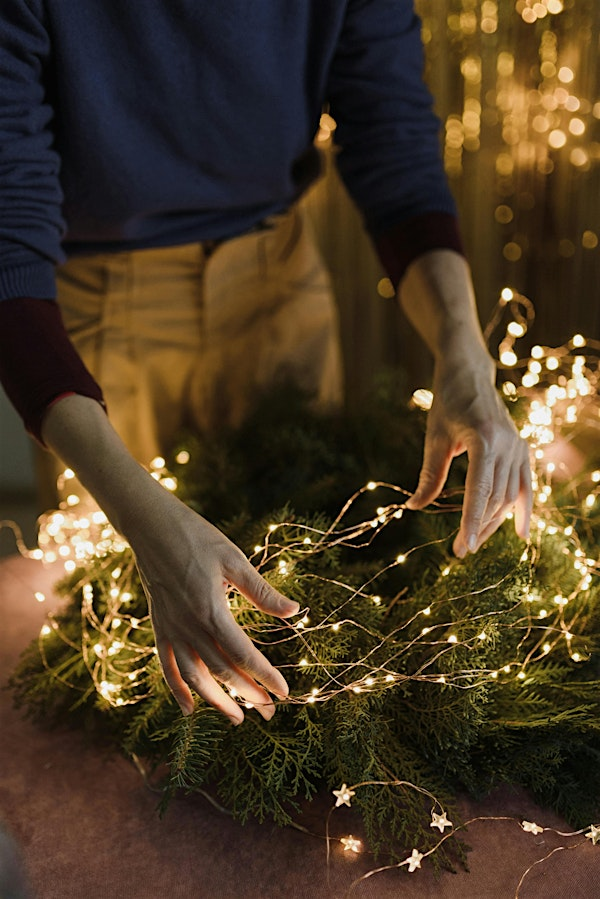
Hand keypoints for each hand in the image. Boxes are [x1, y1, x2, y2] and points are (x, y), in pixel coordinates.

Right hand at [128, 491, 299, 723]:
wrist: (151, 525)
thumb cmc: (196, 536)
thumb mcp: (234, 559)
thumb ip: (262, 591)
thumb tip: (295, 612)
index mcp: (211, 610)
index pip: (243, 654)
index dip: (265, 676)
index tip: (285, 693)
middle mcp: (189, 625)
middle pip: (222, 671)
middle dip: (248, 695)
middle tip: (270, 713)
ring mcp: (171, 628)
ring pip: (194, 676)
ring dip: (216, 701)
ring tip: (237, 719)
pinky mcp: (159, 625)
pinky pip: (166, 665)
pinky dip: (176, 689)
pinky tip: (189, 710)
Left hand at [405, 348, 531, 556]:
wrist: (470, 375)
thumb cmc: (448, 403)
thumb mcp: (434, 438)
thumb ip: (430, 475)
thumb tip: (413, 507)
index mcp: (484, 439)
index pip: (479, 490)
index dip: (472, 521)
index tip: (465, 547)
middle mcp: (507, 445)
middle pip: (495, 498)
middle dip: (478, 528)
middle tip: (459, 550)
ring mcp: (518, 447)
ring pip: (510, 496)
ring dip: (493, 522)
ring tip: (473, 541)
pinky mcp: (522, 450)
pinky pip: (526, 486)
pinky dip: (523, 510)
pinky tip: (521, 533)